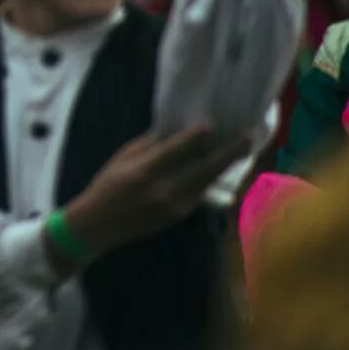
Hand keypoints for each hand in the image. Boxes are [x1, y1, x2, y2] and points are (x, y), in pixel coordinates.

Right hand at [63, 125, 248, 257]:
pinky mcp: (181, 214)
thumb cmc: (106, 185)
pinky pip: (200, 191)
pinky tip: (220, 164)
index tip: (211, 124)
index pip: (174, 152)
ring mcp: (176, 206)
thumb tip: (177, 130)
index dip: (194, 138)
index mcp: (143, 173)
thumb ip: (150, 145)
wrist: (100, 225)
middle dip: (228, 152)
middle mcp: (163, 191)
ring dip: (226, 164)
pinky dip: (211, 176)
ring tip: (242, 147)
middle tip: (247, 136)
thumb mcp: (122, 159)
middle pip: (203, 169)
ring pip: (208, 181)